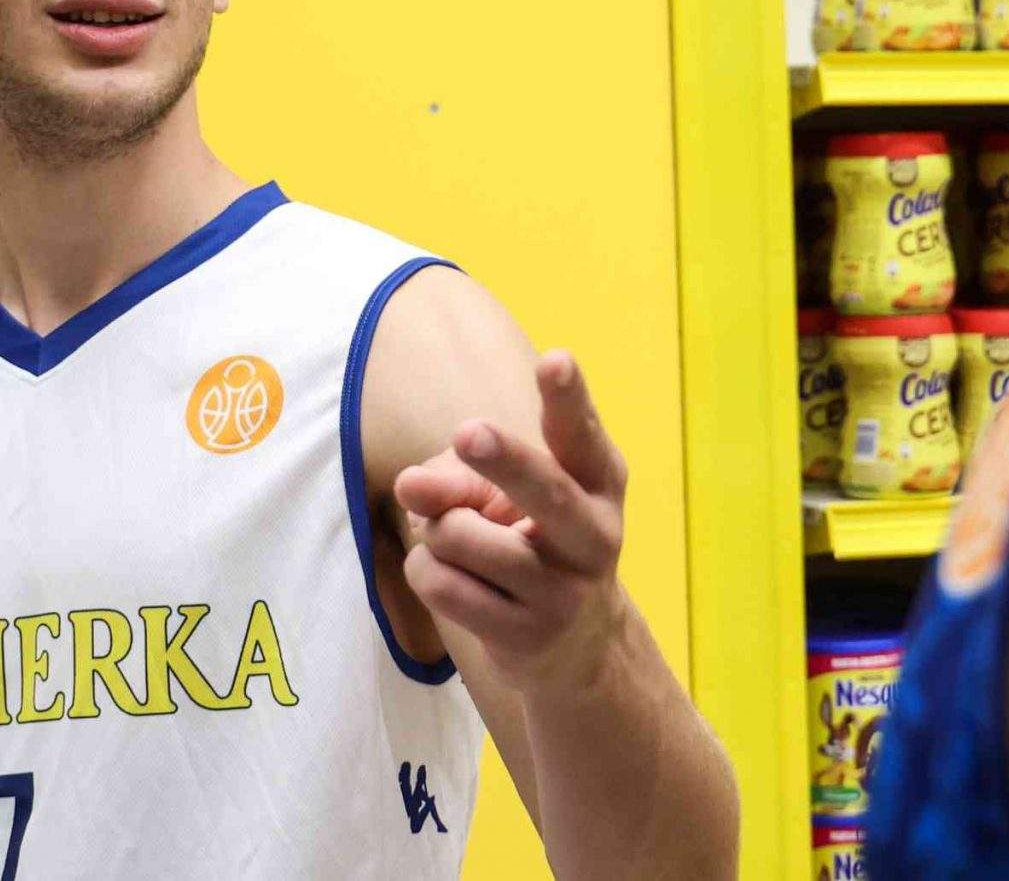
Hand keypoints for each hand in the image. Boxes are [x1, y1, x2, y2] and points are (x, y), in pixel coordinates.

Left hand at [393, 352, 632, 694]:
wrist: (576, 647)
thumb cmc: (535, 543)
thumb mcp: (508, 495)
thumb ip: (462, 476)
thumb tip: (410, 484)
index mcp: (599, 481)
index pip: (581, 433)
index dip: (568, 397)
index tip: (555, 360)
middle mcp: (595, 535)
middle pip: (545, 491)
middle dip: (505, 460)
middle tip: (467, 432)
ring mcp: (565, 592)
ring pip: (464, 538)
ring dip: (437, 529)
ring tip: (456, 539)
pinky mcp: (528, 637)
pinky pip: (442, 585)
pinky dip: (426, 570)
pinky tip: (448, 576)